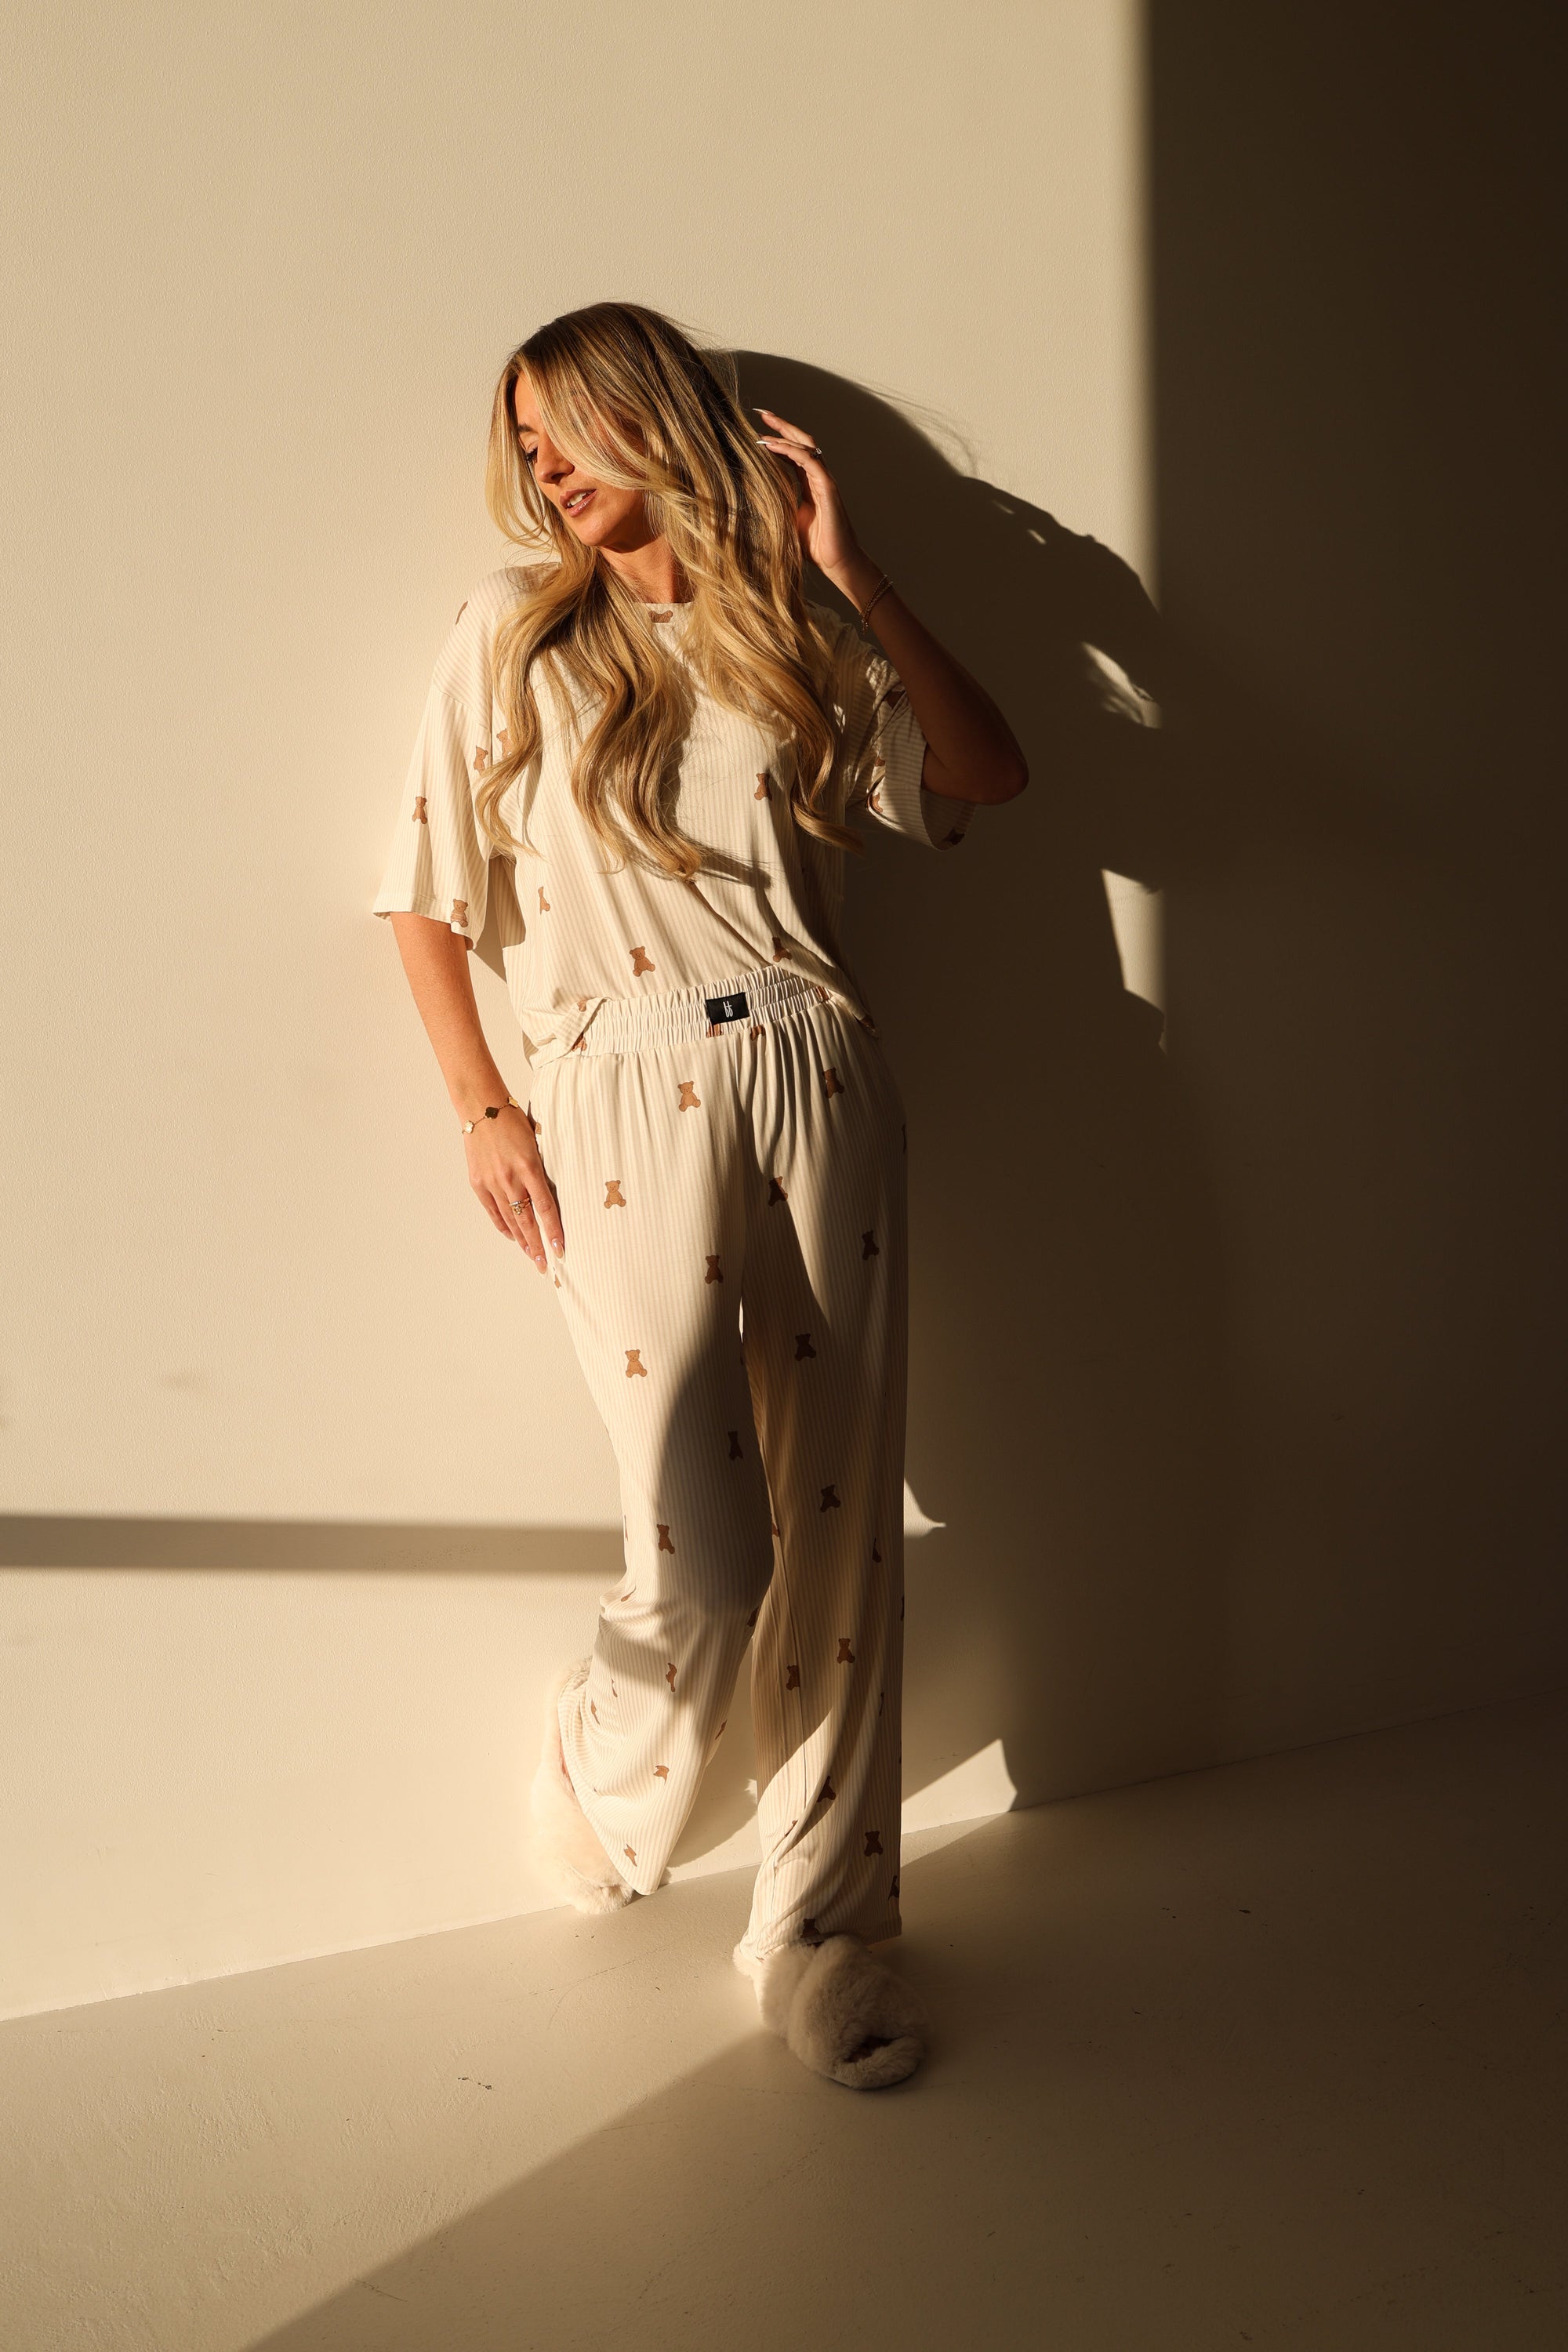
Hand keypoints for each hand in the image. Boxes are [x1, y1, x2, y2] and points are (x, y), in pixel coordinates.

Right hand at [462, 1104, 564, 1272]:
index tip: (561, 1248)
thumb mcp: (537, 1143)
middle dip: (538, 1245)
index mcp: (529, 1167)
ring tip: (532, 1256)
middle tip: (547, 1264)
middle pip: (527, 1221)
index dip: (554, 1231)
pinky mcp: (478, 1183)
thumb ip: (543, 1170)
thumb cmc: (514, 1121)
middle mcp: (510, 1179)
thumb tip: (553, 1195)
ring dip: (522, 1241)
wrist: (482, 1109)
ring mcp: (492, 1183)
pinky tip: (512, 1237)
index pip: (545, 1208)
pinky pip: (493, 1212)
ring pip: (510, 1220)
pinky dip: (503, 1226)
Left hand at [754, 407, 864, 583]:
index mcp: (808, 483)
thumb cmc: (814, 547)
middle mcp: (817, 477)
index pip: (792, 453)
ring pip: (806, 446)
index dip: (777, 439)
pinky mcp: (828, 487)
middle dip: (782, 425)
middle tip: (762, 413)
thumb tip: (748, 499)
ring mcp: (824, 480)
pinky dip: (791, 451)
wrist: (836, 562)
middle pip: (800, 442)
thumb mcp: (786, 521)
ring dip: (784, 434)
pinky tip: (774, 446)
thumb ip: (774, 505)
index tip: (757, 430)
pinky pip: (810, 461)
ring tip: (765, 426)